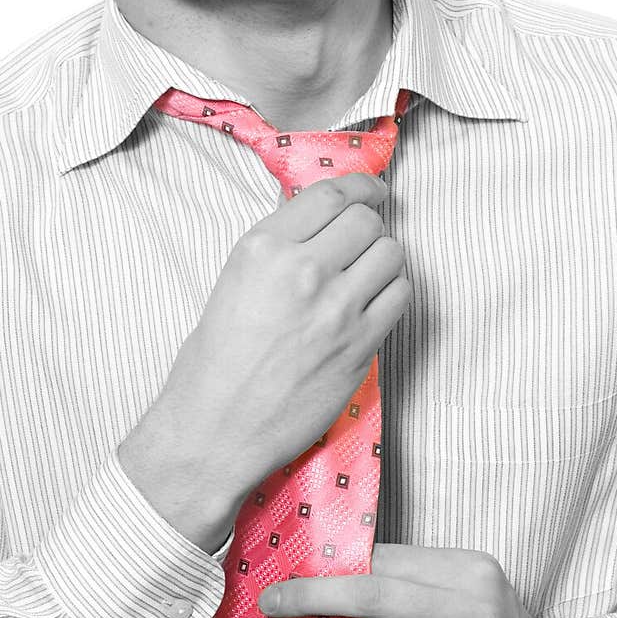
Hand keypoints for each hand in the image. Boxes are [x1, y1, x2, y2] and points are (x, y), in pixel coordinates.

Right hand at [119, 173, 410, 549]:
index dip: (360, 187)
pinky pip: (401, 296)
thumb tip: (317, 218)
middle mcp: (303, 270)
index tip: (371, 191)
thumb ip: (279, 246)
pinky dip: (393, 292)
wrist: (216, 430)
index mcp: (263, 248)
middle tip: (362, 241)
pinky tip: (374, 303)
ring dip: (383, 258)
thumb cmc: (214, 363)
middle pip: (367, 220)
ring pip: (391, 253)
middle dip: (368, 225)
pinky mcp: (361, 345)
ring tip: (367, 274)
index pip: (331, 194)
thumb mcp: (234, 282)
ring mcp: (337, 309)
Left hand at [259, 544, 616, 617]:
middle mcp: (470, 609)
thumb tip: (336, 571)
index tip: (295, 568)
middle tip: (274, 601)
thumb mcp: (469, 591)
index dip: (334, 563)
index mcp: (468, 570)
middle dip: (312, 596)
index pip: (386, 558)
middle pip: (372, 592)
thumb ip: (417, 579)